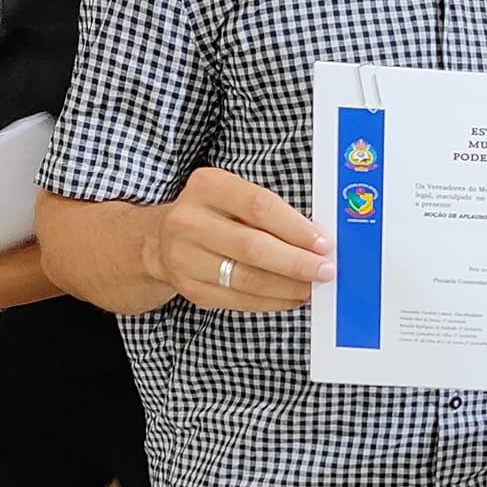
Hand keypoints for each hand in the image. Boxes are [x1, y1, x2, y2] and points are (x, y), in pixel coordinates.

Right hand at [149, 167, 332, 312]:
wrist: (162, 240)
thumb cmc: (214, 214)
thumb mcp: (234, 196)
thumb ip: (271, 212)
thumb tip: (317, 239)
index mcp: (207, 186)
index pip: (260, 206)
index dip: (296, 228)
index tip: (323, 243)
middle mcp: (189, 221)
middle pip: (254, 247)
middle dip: (297, 262)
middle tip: (325, 270)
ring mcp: (186, 258)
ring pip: (248, 278)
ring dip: (288, 286)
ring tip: (312, 286)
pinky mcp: (191, 288)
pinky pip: (240, 299)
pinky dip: (273, 301)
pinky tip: (292, 297)